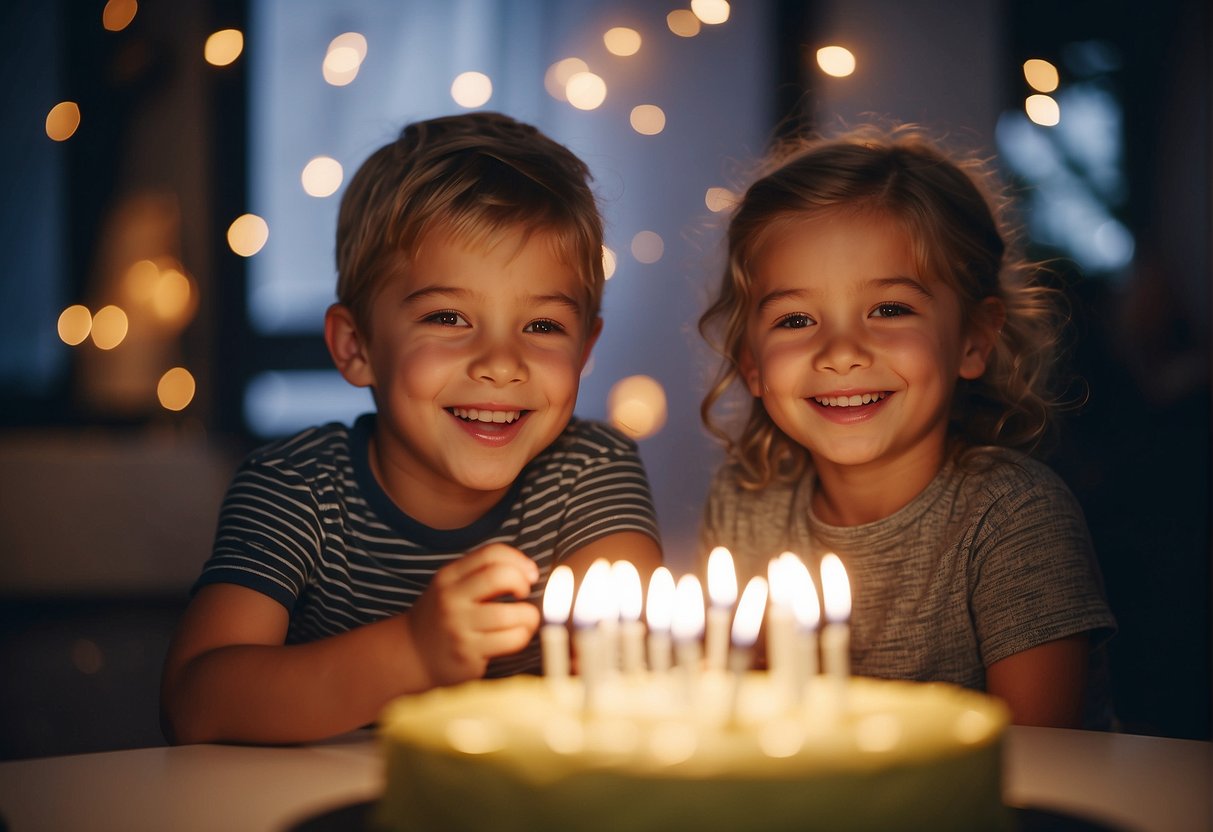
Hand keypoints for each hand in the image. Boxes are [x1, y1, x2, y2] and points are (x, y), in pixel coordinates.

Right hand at [407, 543, 540, 686]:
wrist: (412, 654)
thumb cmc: (444, 616)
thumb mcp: (452, 587)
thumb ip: (482, 574)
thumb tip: (530, 572)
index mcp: (449, 577)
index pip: (491, 554)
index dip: (518, 560)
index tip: (529, 574)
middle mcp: (451, 599)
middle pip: (500, 576)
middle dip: (522, 583)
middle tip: (524, 594)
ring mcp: (458, 627)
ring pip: (511, 614)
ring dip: (529, 617)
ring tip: (524, 620)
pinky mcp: (468, 653)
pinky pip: (511, 640)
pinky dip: (522, 636)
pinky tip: (515, 636)